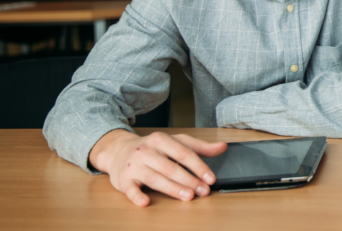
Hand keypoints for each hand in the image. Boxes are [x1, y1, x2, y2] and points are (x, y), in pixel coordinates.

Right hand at [88, 129, 227, 206]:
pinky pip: (130, 189)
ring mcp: (134, 166)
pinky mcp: (123, 180)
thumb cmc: (153, 148)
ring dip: (172, 188)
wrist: (118, 151)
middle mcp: (146, 151)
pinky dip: (137, 196)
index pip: (184, 153)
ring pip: (155, 178)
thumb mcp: (175, 142)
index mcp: (161, 140)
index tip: (210, 178)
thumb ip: (199, 147)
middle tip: (203, 191)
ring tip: (188, 196)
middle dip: (189, 180)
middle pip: (171, 167)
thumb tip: (222, 146)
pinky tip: (146, 202)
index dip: (199, 166)